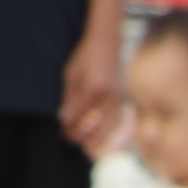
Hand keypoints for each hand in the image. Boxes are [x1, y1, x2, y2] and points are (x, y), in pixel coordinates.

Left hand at [63, 30, 127, 150]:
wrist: (108, 43)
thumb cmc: (86, 56)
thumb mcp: (71, 74)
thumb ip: (69, 98)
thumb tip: (65, 120)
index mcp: (93, 88)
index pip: (79, 116)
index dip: (69, 127)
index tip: (63, 132)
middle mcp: (108, 96)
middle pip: (97, 127)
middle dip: (82, 137)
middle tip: (72, 139)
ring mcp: (119, 99)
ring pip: (110, 128)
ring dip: (98, 140)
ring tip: (87, 145)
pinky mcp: (124, 100)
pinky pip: (118, 122)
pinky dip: (109, 133)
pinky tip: (101, 136)